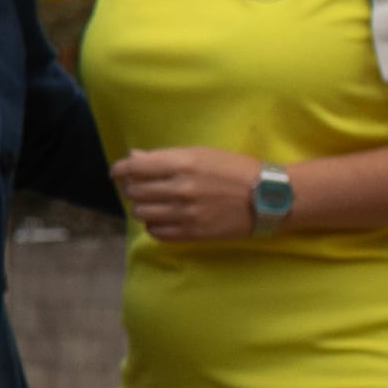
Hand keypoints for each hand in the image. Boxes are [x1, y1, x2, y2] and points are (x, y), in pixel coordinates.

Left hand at [114, 145, 264, 240]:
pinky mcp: (192, 233)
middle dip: (133, 188)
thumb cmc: (235, 170)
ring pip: (141, 213)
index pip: (132, 168)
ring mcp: (186, 213)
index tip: (118, 172)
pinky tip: (164, 217)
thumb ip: (165, 157)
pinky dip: (154, 225)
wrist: (270, 196)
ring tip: (155, 202)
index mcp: (182, 163)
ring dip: (143, 207)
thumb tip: (132, 158)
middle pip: (133, 192)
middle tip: (143, 186)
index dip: (119, 170)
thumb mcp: (201, 154)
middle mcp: (181, 188)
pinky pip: (155, 232)